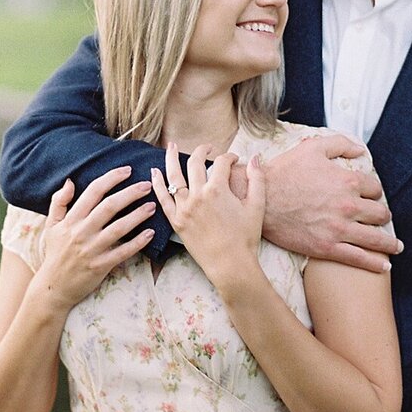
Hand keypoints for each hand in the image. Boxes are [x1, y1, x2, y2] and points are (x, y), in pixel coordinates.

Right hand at [38, 166, 156, 308]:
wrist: (53, 287)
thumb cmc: (55, 253)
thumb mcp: (51, 226)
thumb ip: (58, 202)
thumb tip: (69, 181)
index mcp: (71, 219)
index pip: (93, 192)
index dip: (111, 178)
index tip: (127, 170)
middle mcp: (82, 232)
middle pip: (109, 206)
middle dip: (130, 193)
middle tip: (147, 185)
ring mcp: (92, 249)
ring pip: (119, 228)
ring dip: (138, 215)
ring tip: (152, 206)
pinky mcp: (100, 266)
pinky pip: (122, 252)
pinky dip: (137, 243)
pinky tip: (150, 234)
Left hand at [151, 143, 263, 289]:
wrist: (230, 265)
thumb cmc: (245, 238)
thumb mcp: (256, 206)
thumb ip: (257, 179)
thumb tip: (255, 158)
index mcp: (218, 190)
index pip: (221, 163)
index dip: (229, 157)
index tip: (233, 160)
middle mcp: (198, 195)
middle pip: (195, 163)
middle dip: (202, 151)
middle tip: (207, 148)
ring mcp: (184, 208)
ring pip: (173, 176)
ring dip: (171, 158)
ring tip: (170, 146)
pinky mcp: (176, 221)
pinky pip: (163, 198)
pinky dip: (157, 183)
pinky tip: (154, 172)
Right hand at [263, 136, 400, 272]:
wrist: (261, 199)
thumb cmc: (285, 171)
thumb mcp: (313, 148)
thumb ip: (340, 144)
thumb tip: (361, 150)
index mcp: (347, 181)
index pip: (375, 189)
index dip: (374, 192)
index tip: (371, 196)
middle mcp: (348, 206)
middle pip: (379, 214)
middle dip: (382, 216)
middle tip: (381, 219)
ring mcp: (339, 229)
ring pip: (375, 238)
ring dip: (389, 242)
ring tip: (395, 246)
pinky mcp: (327, 247)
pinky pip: (358, 258)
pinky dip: (375, 263)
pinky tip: (385, 266)